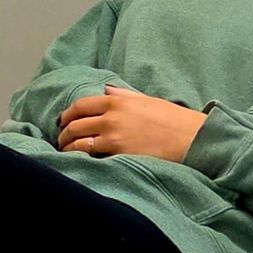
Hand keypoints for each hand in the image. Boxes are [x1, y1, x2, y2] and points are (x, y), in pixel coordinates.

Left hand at [57, 86, 207, 161]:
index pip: (81, 105)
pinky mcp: (118, 154)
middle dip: (64, 133)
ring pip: (79, 142)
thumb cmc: (172, 119)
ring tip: (66, 152)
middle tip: (61, 139)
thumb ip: (123, 95)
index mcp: (117, 101)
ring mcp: (113, 136)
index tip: (63, 121)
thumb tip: (106, 91)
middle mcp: (111, 117)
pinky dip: (81, 158)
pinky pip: (91, 156)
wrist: (190, 138)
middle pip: (75, 124)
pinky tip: (79, 162)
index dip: (68, 114)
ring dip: (68, 148)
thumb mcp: (146, 100)